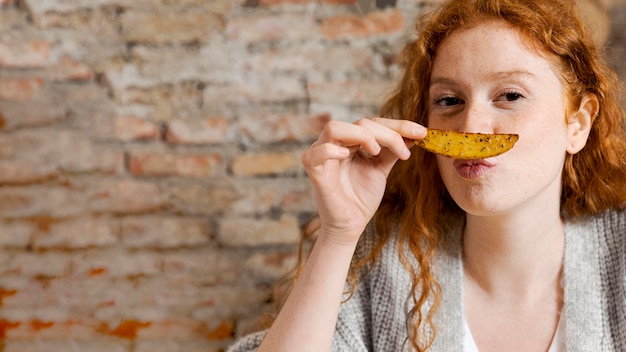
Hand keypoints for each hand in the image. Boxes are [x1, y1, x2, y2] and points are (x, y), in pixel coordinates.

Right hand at [302, 118, 426, 245]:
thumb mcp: (381, 170)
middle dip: (387, 133)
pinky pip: (316, 153)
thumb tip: (413, 134)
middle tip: (404, 151)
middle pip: (359, 123)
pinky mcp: (315, 173)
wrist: (351, 227)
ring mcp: (322, 157)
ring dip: (362, 135)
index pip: (372, 123)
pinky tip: (348, 156)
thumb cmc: (361, 199)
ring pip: (335, 128)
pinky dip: (331, 151)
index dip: (398, 125)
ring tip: (376, 151)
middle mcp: (335, 145)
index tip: (422, 132)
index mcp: (350, 142)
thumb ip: (392, 151)